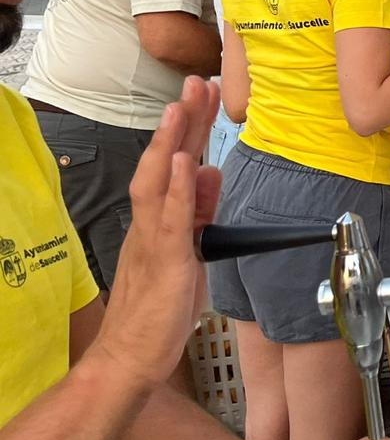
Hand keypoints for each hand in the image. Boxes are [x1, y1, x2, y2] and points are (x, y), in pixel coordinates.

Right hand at [89, 76, 221, 390]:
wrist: (130, 357)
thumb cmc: (158, 308)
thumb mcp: (189, 250)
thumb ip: (198, 211)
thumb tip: (209, 173)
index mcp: (159, 220)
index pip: (174, 164)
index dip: (187, 128)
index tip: (200, 95)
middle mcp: (150, 224)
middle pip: (165, 163)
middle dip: (181, 121)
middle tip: (195, 82)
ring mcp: (154, 242)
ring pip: (159, 183)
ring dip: (172, 143)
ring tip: (182, 106)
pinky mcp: (164, 263)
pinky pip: (170, 222)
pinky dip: (179, 190)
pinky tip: (186, 164)